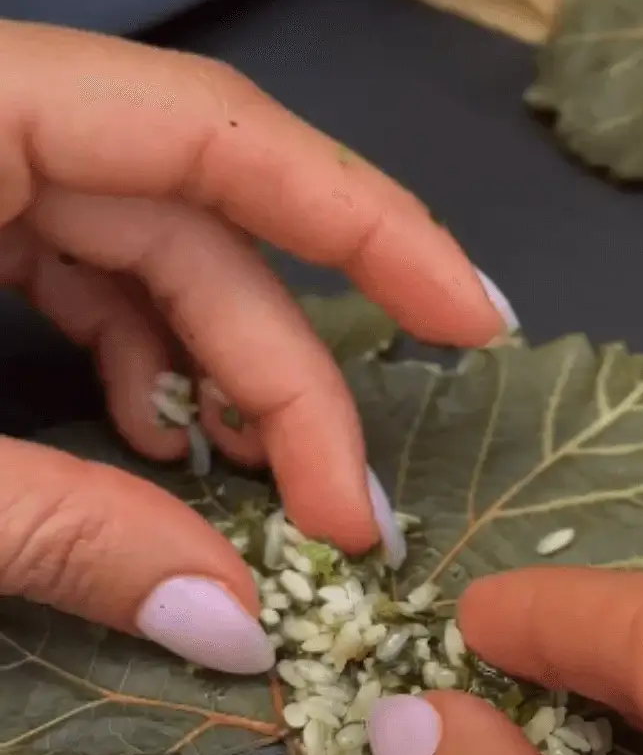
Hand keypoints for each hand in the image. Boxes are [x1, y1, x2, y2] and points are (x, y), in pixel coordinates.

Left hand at [0, 21, 514, 671]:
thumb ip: (59, 532)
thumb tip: (234, 628)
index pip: (213, 127)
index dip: (364, 220)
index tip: (471, 320)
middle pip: (196, 216)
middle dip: (284, 369)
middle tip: (346, 514)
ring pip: (148, 246)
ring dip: (222, 370)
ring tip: (265, 489)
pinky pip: (81, 266)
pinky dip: (141, 356)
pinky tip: (165, 440)